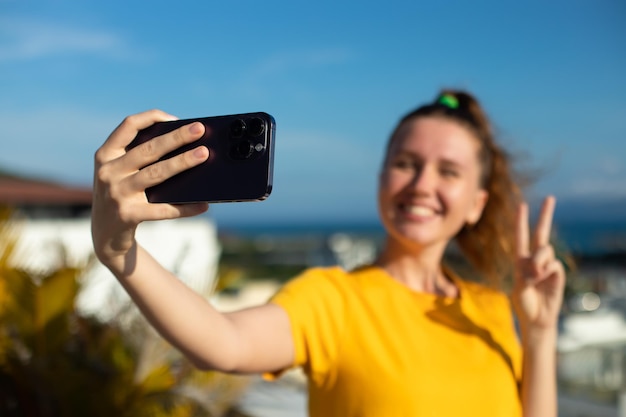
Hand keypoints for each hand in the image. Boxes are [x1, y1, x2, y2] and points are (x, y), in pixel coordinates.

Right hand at [91, 110, 209, 268]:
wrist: (105, 236)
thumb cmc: (122, 195)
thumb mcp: (120, 173)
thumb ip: (139, 158)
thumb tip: (183, 146)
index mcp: (106, 155)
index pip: (128, 126)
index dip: (151, 118)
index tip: (175, 118)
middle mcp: (108, 172)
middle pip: (149, 149)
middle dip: (177, 137)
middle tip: (200, 129)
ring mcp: (116, 194)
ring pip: (157, 174)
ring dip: (183, 162)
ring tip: (204, 154)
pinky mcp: (127, 215)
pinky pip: (162, 210)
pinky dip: (185, 208)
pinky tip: (203, 205)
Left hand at [511, 196, 565, 334]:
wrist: (537, 318)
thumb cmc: (524, 304)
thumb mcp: (520, 289)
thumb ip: (528, 274)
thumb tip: (543, 264)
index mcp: (520, 260)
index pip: (520, 236)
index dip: (521, 221)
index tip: (523, 205)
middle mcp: (534, 258)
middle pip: (541, 233)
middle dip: (545, 215)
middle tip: (550, 197)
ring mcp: (547, 264)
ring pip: (546, 251)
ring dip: (539, 262)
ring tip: (535, 278)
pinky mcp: (558, 272)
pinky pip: (554, 265)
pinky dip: (548, 273)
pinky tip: (546, 282)